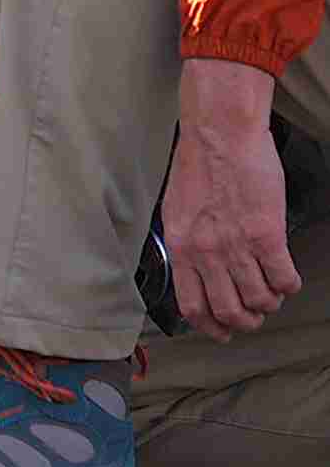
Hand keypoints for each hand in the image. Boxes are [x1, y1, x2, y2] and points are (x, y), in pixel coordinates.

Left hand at [161, 121, 301, 340]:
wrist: (219, 136)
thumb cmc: (198, 166)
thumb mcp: (176, 211)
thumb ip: (187, 243)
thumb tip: (194, 270)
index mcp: (181, 248)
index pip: (192, 306)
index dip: (210, 327)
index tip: (222, 331)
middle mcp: (205, 253)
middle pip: (228, 311)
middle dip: (245, 321)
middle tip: (254, 316)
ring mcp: (236, 246)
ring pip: (259, 299)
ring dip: (270, 302)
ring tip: (272, 292)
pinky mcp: (266, 234)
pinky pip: (283, 278)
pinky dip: (289, 284)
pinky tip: (287, 276)